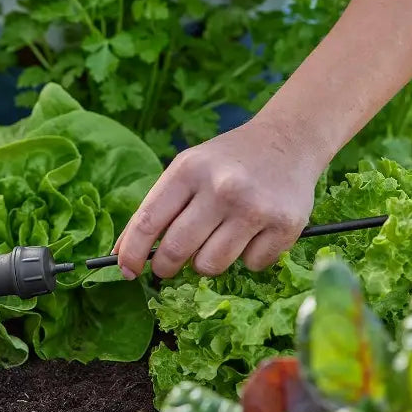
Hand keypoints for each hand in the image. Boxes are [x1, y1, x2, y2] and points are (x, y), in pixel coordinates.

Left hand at [115, 118, 325, 278]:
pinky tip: (252, 234)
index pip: (148, 221)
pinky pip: (252, 265)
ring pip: (211, 265)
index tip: (126, 270)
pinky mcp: (285, 225)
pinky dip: (248, 258)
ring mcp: (254, 207)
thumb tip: (123, 253)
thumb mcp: (187, 169)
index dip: (131, 252)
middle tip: (167, 266)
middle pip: (177, 250)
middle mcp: (221, 187)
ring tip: (215, 241)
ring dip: (206, 263)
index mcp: (189, 169)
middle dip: (165, 266)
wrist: (289, 140)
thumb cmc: (228, 161)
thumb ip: (157, 207)